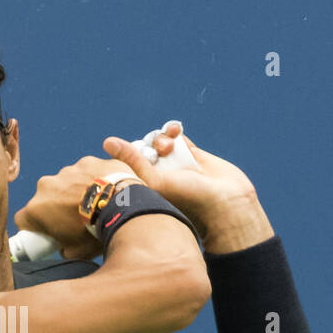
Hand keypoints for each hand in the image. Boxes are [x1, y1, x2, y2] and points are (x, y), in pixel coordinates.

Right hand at [13, 152, 143, 260]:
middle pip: (44, 198)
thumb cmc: (95, 231)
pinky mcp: (86, 161)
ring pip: (65, 183)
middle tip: (74, 219)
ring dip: (74, 191)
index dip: (33, 227)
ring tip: (94, 204)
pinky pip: (85, 171)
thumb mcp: (75, 251)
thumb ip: (63, 248)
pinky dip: (92, 179)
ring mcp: (65, 171)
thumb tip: (64, 247)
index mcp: (36, 209)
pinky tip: (104, 191)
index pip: (23, 220)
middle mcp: (45, 186)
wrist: (122, 207)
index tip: (45, 232)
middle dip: (55, 207)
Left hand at [102, 123, 257, 243]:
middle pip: (144, 149)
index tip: (145, 158)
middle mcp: (158, 176)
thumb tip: (107, 142)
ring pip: (159, 141)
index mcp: (145, 187)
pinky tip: (176, 130)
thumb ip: (131, 160)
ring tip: (171, 146)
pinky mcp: (191, 154)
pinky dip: (173, 130)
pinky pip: (177, 136)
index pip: (127, 164)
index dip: (132, 153)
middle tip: (161, 152)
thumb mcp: (154, 181)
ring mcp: (174, 164)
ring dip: (162, 138)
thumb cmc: (187, 199)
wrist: (225, 202)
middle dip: (150, 145)